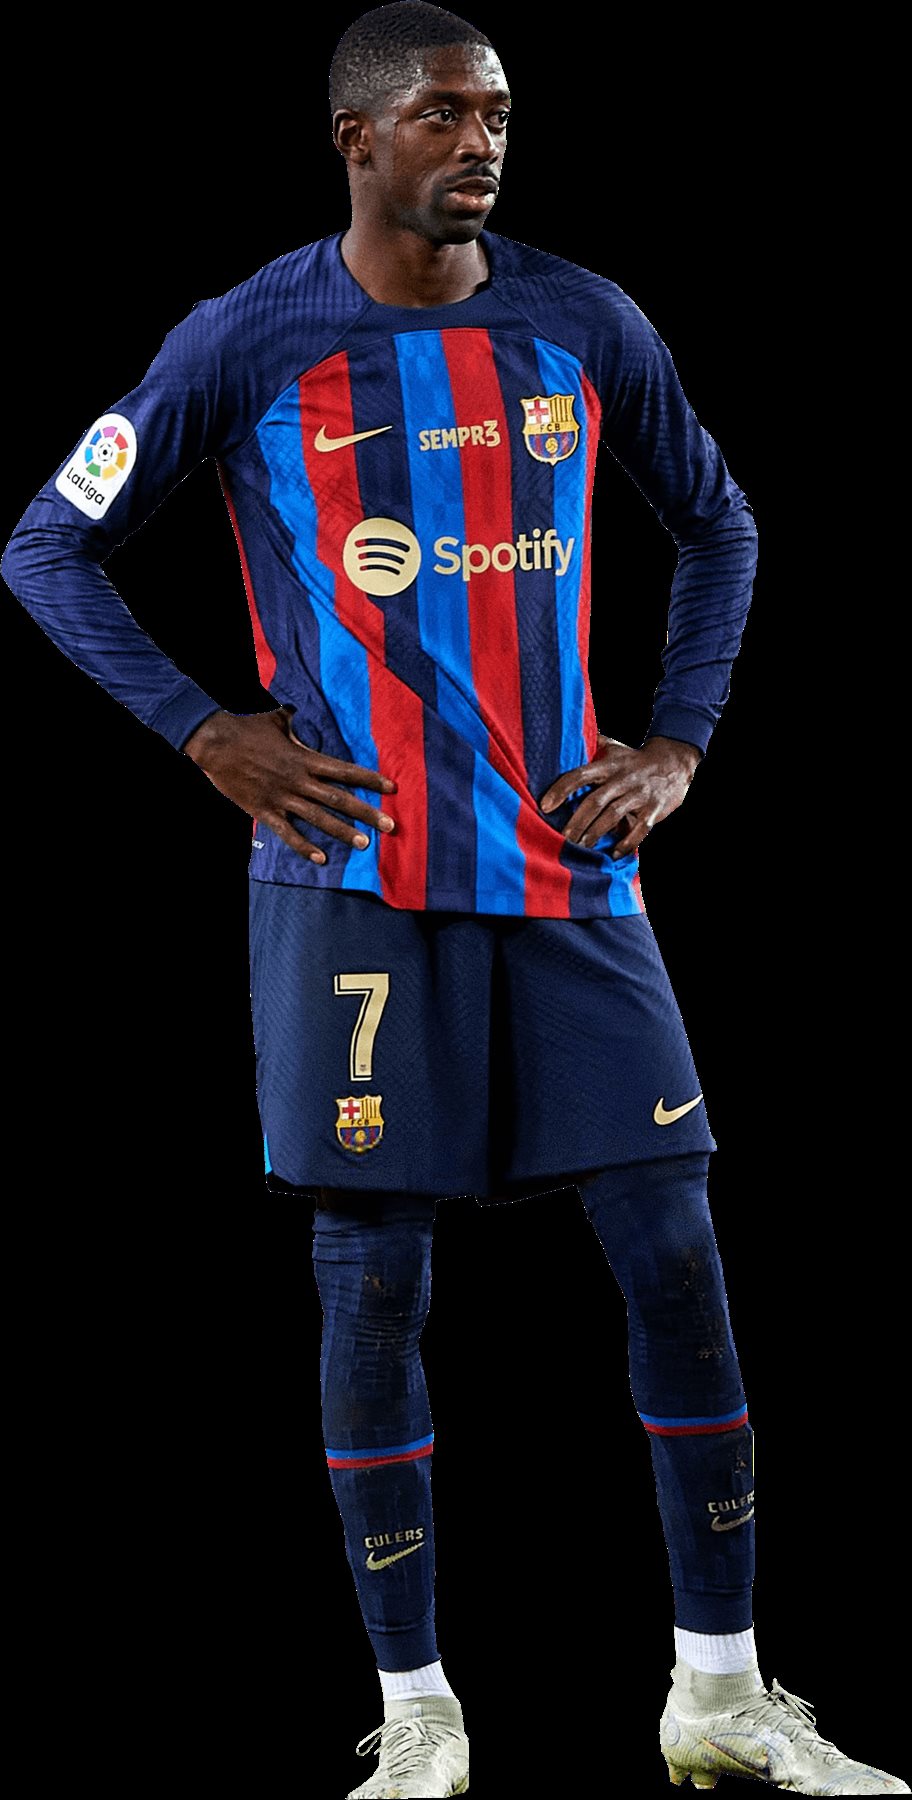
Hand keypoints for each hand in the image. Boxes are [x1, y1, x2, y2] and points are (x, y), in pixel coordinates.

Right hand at [182, 706, 396, 863]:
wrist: (214, 741)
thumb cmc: (244, 725)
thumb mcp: (274, 718)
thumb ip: (290, 719)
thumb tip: (293, 710)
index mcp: (304, 758)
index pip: (345, 771)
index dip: (370, 780)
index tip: (392, 788)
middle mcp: (298, 779)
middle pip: (339, 799)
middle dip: (367, 813)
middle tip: (391, 826)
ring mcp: (282, 797)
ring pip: (319, 818)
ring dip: (343, 832)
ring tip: (365, 844)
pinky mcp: (263, 810)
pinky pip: (287, 832)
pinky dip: (304, 847)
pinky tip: (321, 859)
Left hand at [539, 732, 699, 858]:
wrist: (675, 763)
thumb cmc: (636, 760)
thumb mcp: (615, 749)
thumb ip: (592, 746)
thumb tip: (567, 735)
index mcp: (609, 765)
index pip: (580, 775)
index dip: (561, 789)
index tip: (545, 806)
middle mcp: (622, 778)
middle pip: (595, 801)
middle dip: (576, 822)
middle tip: (561, 839)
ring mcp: (639, 794)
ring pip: (613, 816)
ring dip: (594, 834)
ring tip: (580, 849)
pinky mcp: (654, 809)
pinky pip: (640, 829)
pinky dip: (627, 843)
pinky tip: (614, 854)